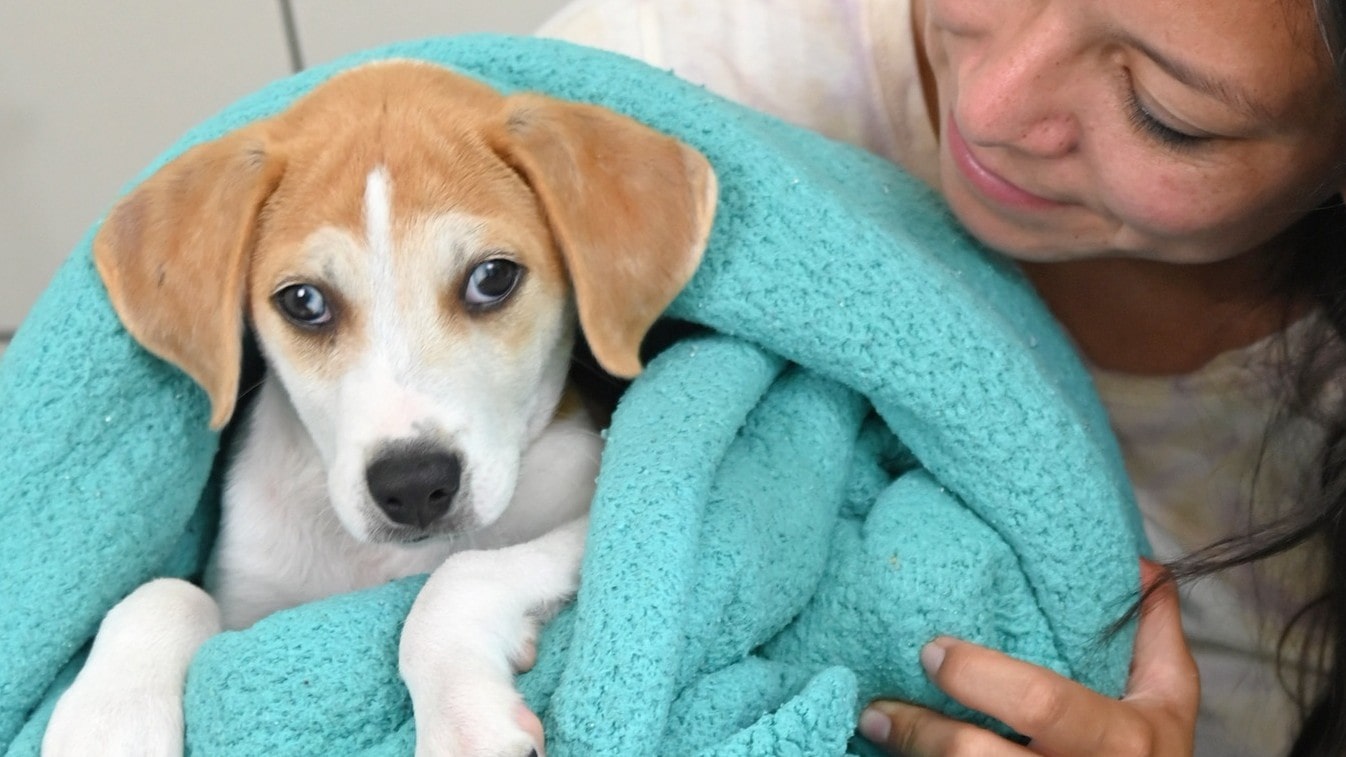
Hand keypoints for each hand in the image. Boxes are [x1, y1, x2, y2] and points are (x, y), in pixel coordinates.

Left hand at [860, 560, 1197, 755]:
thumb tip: (1134, 562)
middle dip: (920, 732)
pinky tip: (901, 756)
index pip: (1040, 703)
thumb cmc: (1150, 756)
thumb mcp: (1168, 698)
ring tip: (876, 727)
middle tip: (878, 708)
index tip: (932, 648)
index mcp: (1124, 739)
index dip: (975, 674)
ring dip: (910, 754)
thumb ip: (1151, 631)